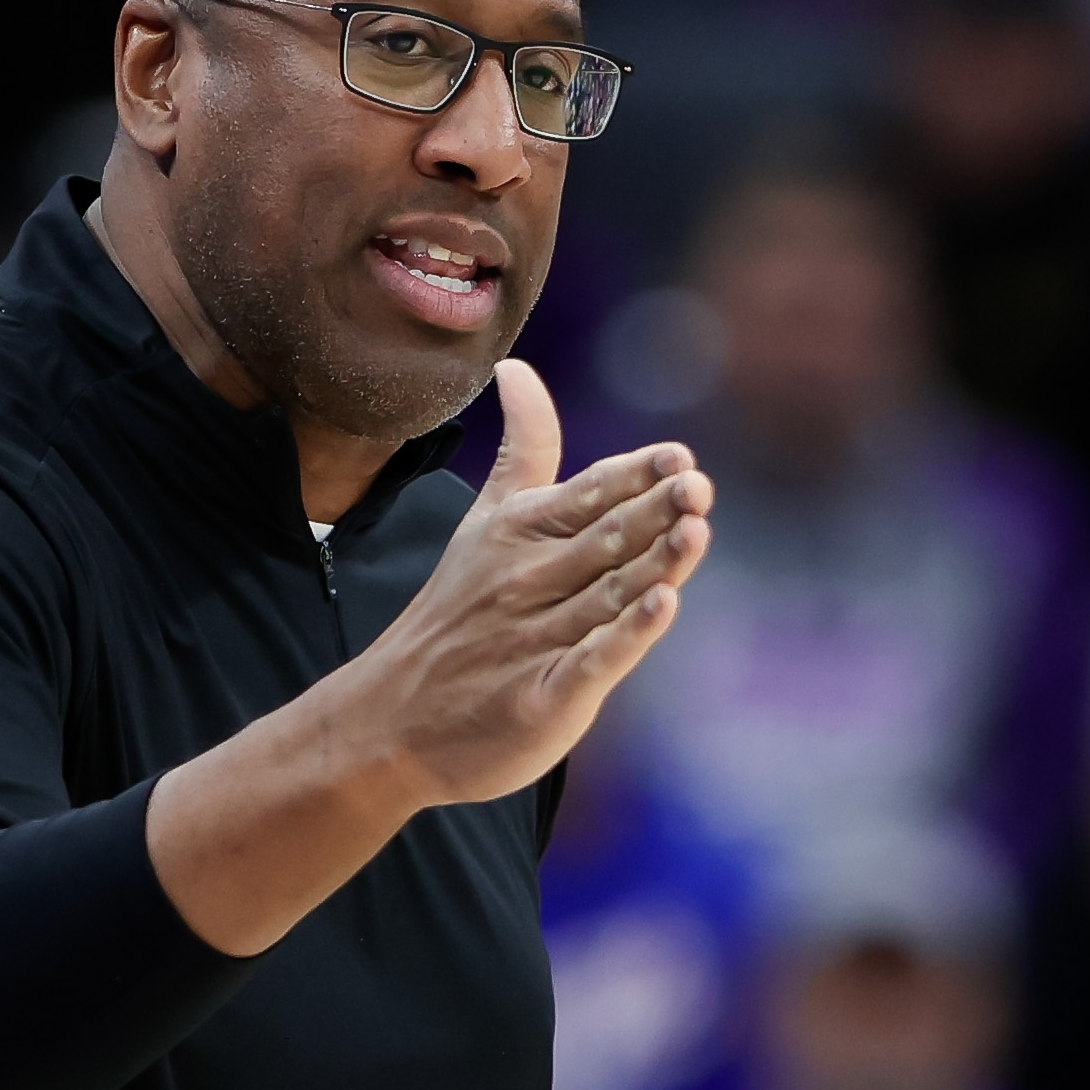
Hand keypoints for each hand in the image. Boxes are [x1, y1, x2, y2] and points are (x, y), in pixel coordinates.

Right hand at [348, 357, 711, 809]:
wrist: (392, 722)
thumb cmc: (455, 614)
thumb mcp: (484, 522)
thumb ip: (521, 451)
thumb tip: (517, 368)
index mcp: (521, 532)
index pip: (588, 494)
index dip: (634, 476)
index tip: (678, 457)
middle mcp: (532, 580)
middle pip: (606, 540)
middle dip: (654, 512)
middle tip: (697, 487)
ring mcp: (539, 639)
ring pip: (609, 593)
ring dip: (654, 562)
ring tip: (695, 529)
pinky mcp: (548, 695)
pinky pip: (595, 658)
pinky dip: (628, 633)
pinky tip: (664, 607)